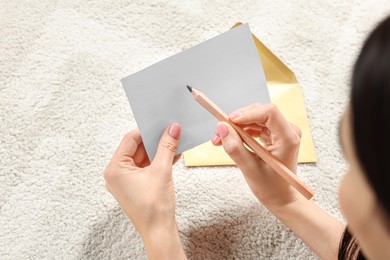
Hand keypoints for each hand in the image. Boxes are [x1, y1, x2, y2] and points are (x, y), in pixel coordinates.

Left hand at [103, 123, 185, 258]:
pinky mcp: (137, 186)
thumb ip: (167, 147)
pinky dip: (159, 161)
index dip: (146, 130)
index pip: (129, 139)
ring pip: (144, 158)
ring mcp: (127, 181)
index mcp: (115, 169)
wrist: (159, 231)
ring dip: (159, 151)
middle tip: (170, 131)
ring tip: (175, 142)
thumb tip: (173, 129)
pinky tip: (173, 154)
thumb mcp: (161, 171)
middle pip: (137, 148)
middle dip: (155, 140)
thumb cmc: (154, 208)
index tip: (161, 124)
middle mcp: (117, 174)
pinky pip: (147, 167)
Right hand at [212, 103, 301, 207]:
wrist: (282, 198)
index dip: (248, 113)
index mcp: (288, 138)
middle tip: (218, 132)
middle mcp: (288, 131)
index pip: (269, 113)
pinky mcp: (274, 135)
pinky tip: (230, 140)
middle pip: (260, 112)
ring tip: (220, 139)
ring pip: (255, 117)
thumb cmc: (271, 188)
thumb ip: (235, 147)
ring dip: (236, 126)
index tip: (229, 122)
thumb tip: (221, 127)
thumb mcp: (249, 169)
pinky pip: (255, 125)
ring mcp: (281, 132)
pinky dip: (241, 131)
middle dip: (237, 120)